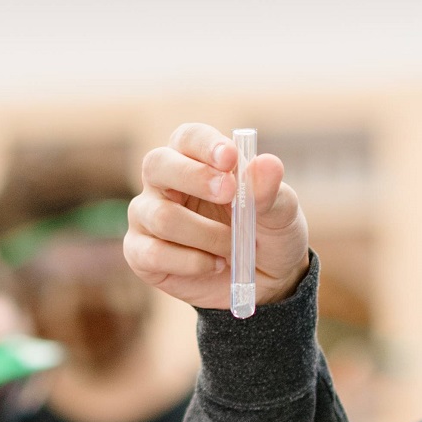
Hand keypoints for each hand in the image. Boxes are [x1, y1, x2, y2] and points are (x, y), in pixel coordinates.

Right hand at [125, 124, 309, 309]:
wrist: (265, 283)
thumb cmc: (268, 235)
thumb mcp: (280, 213)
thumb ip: (270, 190)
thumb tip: (267, 164)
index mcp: (194, 159)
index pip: (188, 138)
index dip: (205, 145)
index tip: (230, 158)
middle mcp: (163, 183)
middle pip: (157, 164)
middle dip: (193, 178)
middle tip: (229, 194)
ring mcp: (147, 217)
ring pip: (162, 216)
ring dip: (206, 234)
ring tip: (232, 246)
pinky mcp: (141, 254)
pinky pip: (153, 254)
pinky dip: (192, 262)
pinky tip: (214, 265)